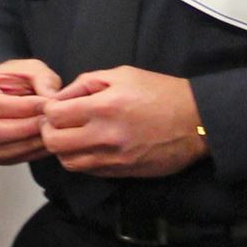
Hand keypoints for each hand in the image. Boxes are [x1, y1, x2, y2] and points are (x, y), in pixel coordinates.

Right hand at [0, 60, 63, 164]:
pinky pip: (4, 159)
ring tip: (51, 134)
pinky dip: (27, 154)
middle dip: (24, 129)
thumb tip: (52, 101)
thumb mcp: (30, 68)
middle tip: (50, 123)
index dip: (23, 107)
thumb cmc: (15, 78)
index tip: (47, 105)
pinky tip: (45, 144)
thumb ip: (43, 80)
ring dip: (27, 145)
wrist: (5, 90)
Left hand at [41, 67, 207, 177]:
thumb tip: (61, 96)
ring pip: (68, 162)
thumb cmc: (163, 93)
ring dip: (64, 149)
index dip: (49, 109)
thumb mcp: (124, 74)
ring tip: (74, 136)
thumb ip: (87, 82)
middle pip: (54, 143)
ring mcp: (113, 158)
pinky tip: (91, 147)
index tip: (56, 106)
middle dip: (50, 131)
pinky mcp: (122, 172)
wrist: (198, 122)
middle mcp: (105, 136)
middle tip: (58, 123)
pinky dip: (82, 160)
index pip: (54, 115)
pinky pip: (88, 171)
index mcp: (105, 107)